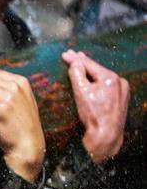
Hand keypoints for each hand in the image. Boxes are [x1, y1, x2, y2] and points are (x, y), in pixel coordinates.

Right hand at [63, 50, 129, 164]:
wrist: (106, 135)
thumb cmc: (93, 115)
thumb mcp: (81, 92)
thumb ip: (77, 74)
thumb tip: (75, 63)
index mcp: (110, 78)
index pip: (89, 64)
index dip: (75, 58)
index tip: (65, 54)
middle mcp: (120, 82)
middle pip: (97, 69)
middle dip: (82, 62)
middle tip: (71, 54)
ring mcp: (123, 90)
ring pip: (102, 76)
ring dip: (90, 71)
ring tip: (80, 63)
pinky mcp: (121, 98)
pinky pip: (107, 84)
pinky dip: (97, 79)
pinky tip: (91, 78)